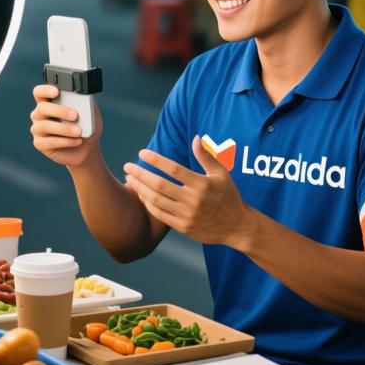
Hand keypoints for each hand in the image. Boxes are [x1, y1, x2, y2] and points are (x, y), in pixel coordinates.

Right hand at [29, 84, 101, 168]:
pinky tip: (77, 141)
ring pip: (45, 126)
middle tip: (75, 115)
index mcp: (49, 102)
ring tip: (79, 132)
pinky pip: (48, 142)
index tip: (56, 91)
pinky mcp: (40, 144)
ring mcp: (38, 129)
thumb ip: (85, 102)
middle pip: (42, 108)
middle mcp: (40, 114)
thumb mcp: (89, 112)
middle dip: (59, 111)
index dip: (45, 90)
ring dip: (64, 128)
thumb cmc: (86, 126)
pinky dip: (65, 141)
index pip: (39, 92)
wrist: (87, 147)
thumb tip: (83, 96)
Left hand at [123, 135, 253, 245]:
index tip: (142, 153)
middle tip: (127, 166)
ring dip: (140, 188)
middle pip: (159, 185)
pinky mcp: (183, 227)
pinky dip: (148, 204)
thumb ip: (206, 156)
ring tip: (129, 179)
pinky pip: (159, 214)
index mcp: (202, 184)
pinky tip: (141, 194)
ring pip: (156, 200)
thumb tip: (195, 137)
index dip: (155, 159)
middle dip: (140, 174)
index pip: (173, 168)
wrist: (237, 227)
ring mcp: (187, 215)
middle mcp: (193, 200)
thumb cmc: (229, 196)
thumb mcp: (221, 174)